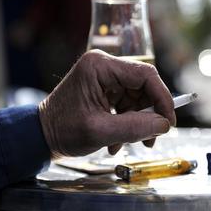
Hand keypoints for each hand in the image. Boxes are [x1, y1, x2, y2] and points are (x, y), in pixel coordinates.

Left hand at [39, 50, 175, 158]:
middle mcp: (104, 67)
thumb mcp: (100, 131)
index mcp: (100, 66)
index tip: (168, 121)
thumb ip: (135, 127)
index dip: (162, 98)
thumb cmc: (63, 130)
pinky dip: (128, 123)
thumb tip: (164, 125)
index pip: (145, 75)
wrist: (41, 135)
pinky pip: (128, 104)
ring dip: (138, 123)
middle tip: (151, 138)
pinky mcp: (105, 90)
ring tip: (126, 143)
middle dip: (150, 115)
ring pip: (137, 98)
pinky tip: (116, 140)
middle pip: (143, 87)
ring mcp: (105, 78)